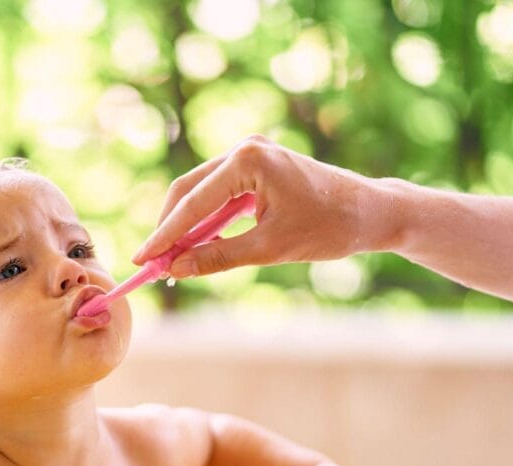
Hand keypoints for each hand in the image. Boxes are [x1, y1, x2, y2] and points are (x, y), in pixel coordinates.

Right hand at [133, 135, 393, 277]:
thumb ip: (218, 258)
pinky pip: (218, 194)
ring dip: (185, 226)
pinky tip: (197, 247)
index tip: (141, 261)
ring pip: (200, 192)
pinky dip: (206, 220)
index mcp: (248, 160)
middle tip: (152, 265)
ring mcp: (250, 154)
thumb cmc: (328, 228)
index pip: (193, 203)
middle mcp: (244, 149)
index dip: (164, 236)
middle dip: (169, 229)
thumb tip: (175, 269)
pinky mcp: (256, 166)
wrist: (371, 212)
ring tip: (171, 261)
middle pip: (188, 190)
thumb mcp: (269, 249)